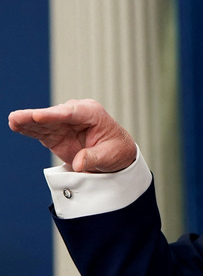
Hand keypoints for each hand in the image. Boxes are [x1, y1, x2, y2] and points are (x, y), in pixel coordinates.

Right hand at [8, 99, 136, 172]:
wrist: (116, 155)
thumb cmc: (116, 150)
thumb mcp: (110, 155)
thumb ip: (93, 157)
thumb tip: (79, 163)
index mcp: (92, 112)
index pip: (72, 113)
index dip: (54, 115)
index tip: (39, 116)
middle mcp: (76, 114)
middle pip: (53, 115)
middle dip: (36, 117)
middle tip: (18, 117)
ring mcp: (64, 124)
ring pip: (43, 122)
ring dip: (27, 122)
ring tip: (13, 121)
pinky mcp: (55, 134)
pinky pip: (40, 131)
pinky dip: (28, 129)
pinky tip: (16, 126)